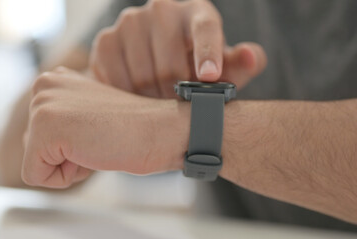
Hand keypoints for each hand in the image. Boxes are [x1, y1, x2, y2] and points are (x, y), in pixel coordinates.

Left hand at [22, 67, 187, 187]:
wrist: (160, 131)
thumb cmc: (133, 128)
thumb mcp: (89, 113)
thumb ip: (63, 118)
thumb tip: (35, 138)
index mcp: (54, 79)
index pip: (39, 133)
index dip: (71, 144)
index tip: (98, 131)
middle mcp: (43, 85)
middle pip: (33, 147)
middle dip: (65, 155)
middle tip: (98, 138)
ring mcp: (42, 104)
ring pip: (35, 161)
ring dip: (68, 164)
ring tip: (96, 143)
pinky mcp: (44, 128)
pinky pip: (36, 176)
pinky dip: (65, 178)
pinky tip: (91, 153)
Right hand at [90, 0, 266, 97]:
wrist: (157, 65)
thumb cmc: (197, 68)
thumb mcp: (223, 70)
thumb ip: (239, 66)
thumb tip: (251, 56)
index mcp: (196, 12)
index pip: (205, 29)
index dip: (208, 54)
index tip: (210, 77)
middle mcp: (161, 10)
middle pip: (170, 66)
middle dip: (176, 97)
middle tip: (179, 111)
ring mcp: (129, 23)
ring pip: (142, 77)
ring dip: (151, 101)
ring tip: (159, 104)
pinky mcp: (105, 41)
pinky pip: (115, 81)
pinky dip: (127, 98)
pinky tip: (137, 98)